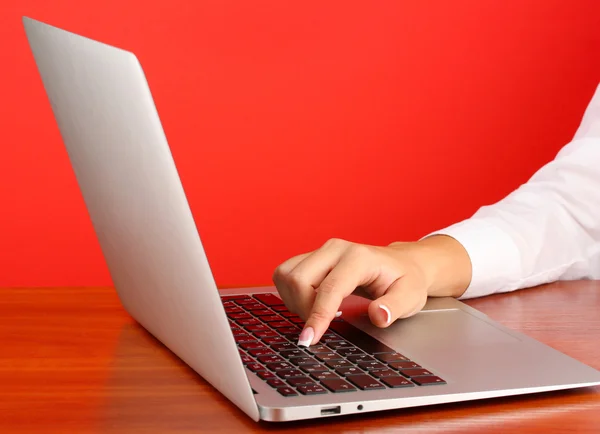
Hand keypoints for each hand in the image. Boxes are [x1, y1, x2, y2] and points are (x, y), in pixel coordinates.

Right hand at [272, 235, 470, 345]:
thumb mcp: (410, 296)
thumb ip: (395, 307)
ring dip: (293, 301)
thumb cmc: (405, 280)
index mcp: (359, 258)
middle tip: (322, 326)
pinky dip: (290, 293)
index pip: (329, 288)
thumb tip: (378, 316)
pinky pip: (285, 274)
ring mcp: (321, 251)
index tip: (308, 340)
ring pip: (286, 275)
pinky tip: (310, 303)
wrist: (401, 264)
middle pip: (299, 279)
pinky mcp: (311, 256)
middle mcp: (336, 249)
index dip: (317, 316)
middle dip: (304, 309)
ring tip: (317, 313)